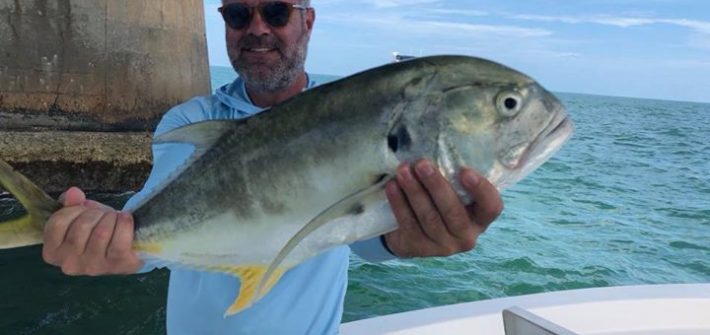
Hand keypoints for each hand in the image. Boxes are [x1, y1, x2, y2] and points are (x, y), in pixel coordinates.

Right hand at [42, 187, 142, 274]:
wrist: (125, 247)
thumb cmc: (97, 229)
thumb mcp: (79, 215)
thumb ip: (71, 203)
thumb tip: (74, 193)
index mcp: (53, 252)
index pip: (58, 222)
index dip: (74, 210)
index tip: (84, 210)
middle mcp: (69, 264)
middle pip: (82, 226)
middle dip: (95, 213)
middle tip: (103, 215)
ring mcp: (93, 267)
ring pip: (101, 232)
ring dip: (111, 218)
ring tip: (114, 219)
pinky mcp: (117, 265)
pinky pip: (120, 240)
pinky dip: (125, 223)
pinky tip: (125, 219)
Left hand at [384, 159, 502, 257]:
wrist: (411, 232)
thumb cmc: (438, 201)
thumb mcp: (452, 190)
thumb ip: (453, 176)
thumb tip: (441, 143)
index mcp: (480, 218)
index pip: (491, 207)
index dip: (481, 190)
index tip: (464, 170)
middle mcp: (465, 236)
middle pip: (453, 211)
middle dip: (436, 185)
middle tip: (422, 164)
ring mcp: (442, 245)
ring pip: (428, 217)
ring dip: (414, 191)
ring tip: (402, 171)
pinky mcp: (418, 248)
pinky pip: (408, 224)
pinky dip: (399, 203)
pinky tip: (392, 186)